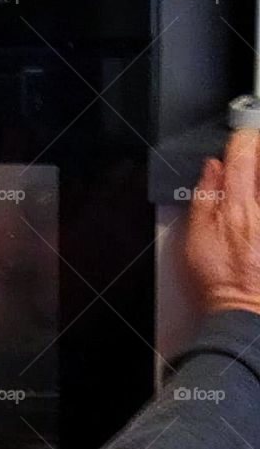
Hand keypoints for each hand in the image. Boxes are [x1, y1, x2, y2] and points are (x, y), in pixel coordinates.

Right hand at [187, 129, 259, 316]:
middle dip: (256, 156)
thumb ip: (205, 196)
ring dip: (258, 180)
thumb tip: (212, 167)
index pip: (244, 152)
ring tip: (252, 187)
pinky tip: (254, 209)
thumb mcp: (196, 235)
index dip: (241, 140)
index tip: (238, 143)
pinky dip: (259, 199)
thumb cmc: (219, 277)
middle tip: (250, 162)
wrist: (244, 308)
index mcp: (238, 205)